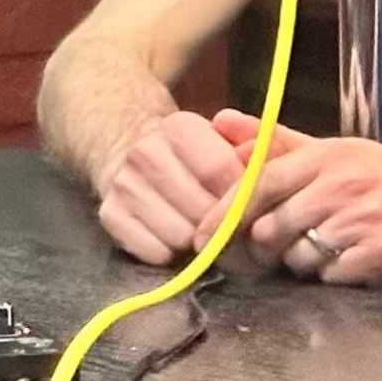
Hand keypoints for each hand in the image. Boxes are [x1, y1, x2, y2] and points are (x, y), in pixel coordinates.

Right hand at [93, 108, 270, 264]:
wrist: (130, 152)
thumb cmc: (194, 155)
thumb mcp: (226, 141)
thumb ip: (255, 153)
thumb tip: (272, 176)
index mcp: (178, 127)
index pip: (219, 169)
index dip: (243, 196)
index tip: (252, 207)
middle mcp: (144, 152)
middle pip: (201, 209)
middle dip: (224, 226)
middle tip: (232, 228)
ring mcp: (124, 185)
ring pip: (180, 236)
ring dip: (198, 243)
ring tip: (202, 231)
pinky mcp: (109, 214)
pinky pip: (154, 253)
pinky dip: (171, 254)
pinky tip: (175, 238)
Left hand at [225, 115, 381, 286]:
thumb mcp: (343, 152)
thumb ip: (278, 143)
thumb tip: (220, 122)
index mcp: (328, 156)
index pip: (256, 186)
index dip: (222, 215)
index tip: (200, 235)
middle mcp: (342, 184)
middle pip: (269, 228)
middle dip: (266, 245)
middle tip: (280, 246)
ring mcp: (363, 220)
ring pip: (297, 256)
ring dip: (302, 262)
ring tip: (330, 247)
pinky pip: (330, 277)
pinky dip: (333, 276)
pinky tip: (355, 260)